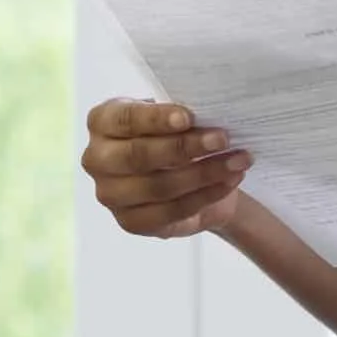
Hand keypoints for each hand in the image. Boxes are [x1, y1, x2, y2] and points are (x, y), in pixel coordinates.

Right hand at [81, 97, 251, 238]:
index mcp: (103, 122)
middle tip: (223, 139)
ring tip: (238, 160)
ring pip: (158, 186)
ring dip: (205, 173)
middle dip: (184, 147)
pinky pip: (171, 211)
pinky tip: (229, 181)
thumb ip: (182, 116)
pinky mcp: (130, 221)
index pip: (124, 119)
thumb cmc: (178, 135)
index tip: (189, 117)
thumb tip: (210, 114)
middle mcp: (97, 158)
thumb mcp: (178, 117)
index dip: (155, 119)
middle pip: (138, 155)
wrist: (191, 175)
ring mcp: (110, 194)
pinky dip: (206, 195)